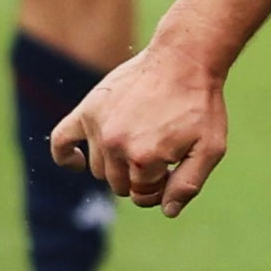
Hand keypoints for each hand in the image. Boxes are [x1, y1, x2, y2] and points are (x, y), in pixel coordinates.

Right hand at [49, 44, 232, 214]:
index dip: (161, 188)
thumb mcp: (209, 148)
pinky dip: (65, 156)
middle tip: (162, 156)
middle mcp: (115, 145)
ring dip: (117, 165)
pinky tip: (77, 163)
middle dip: (141, 178)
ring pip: (98, 168)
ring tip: (143, 143)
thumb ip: (188, 184)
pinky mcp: (87, 110)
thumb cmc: (201, 105)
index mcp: (144, 159)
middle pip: (119, 184)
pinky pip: (60, 141)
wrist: (184, 59)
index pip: (143, 195)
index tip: (173, 170)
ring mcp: (98, 127)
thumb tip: (167, 211)